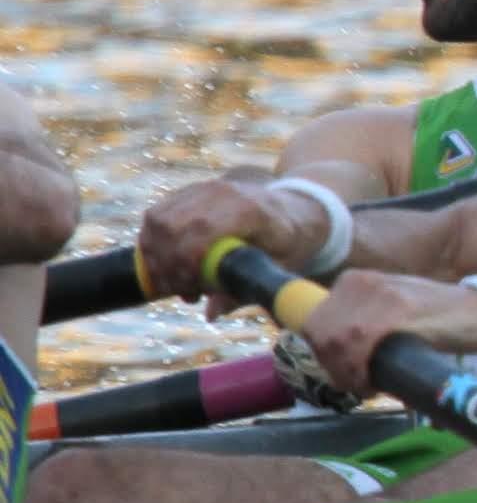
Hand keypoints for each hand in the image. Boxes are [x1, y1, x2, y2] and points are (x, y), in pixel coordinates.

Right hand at [136, 175, 311, 299]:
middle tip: (181, 291)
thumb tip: (210, 313)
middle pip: (171, 225)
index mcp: (249, 210)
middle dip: (166, 264)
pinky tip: (168, 265)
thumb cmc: (289, 242)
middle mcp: (222, 193)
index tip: (191, 288)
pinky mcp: (190, 191)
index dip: (185, 260)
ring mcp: (203, 188)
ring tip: (175, 282)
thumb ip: (246, 289)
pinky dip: (153, 242)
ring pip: (157, 219)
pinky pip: (156, 215)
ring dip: (155, 255)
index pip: (202, 230)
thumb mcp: (279, 269)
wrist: (296, 209)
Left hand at [292, 270, 476, 399]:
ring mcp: (377, 293)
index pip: (312, 322)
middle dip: (330, 366)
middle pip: (318, 333)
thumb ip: (362, 321)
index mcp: (353, 280)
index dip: (321, 354)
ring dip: (344, 372)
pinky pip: (358, 345)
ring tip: (365, 386)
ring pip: (334, 341)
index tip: (338, 373)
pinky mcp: (397, 309)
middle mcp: (359, 282)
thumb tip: (331, 356)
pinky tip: (372, 384)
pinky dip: (359, 371)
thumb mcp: (391, 310)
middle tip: (352, 384)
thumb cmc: (437, 318)